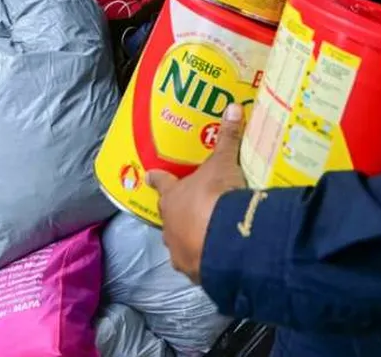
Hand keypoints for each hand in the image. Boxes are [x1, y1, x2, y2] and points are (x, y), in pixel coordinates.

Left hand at [147, 103, 247, 282]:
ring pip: (181, 243)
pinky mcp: (196, 272)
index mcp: (172, 198)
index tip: (149, 175)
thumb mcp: (224, 163)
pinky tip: (218, 256)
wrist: (225, 241)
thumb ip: (227, 137)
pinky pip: (199, 264)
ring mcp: (180, 252)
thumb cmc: (215, 197)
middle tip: (191, 208)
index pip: (162, 184)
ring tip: (208, 235)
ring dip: (191, 239)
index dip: (157, 178)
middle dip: (179, 213)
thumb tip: (231, 107)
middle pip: (170, 217)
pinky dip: (206, 259)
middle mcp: (170, 226)